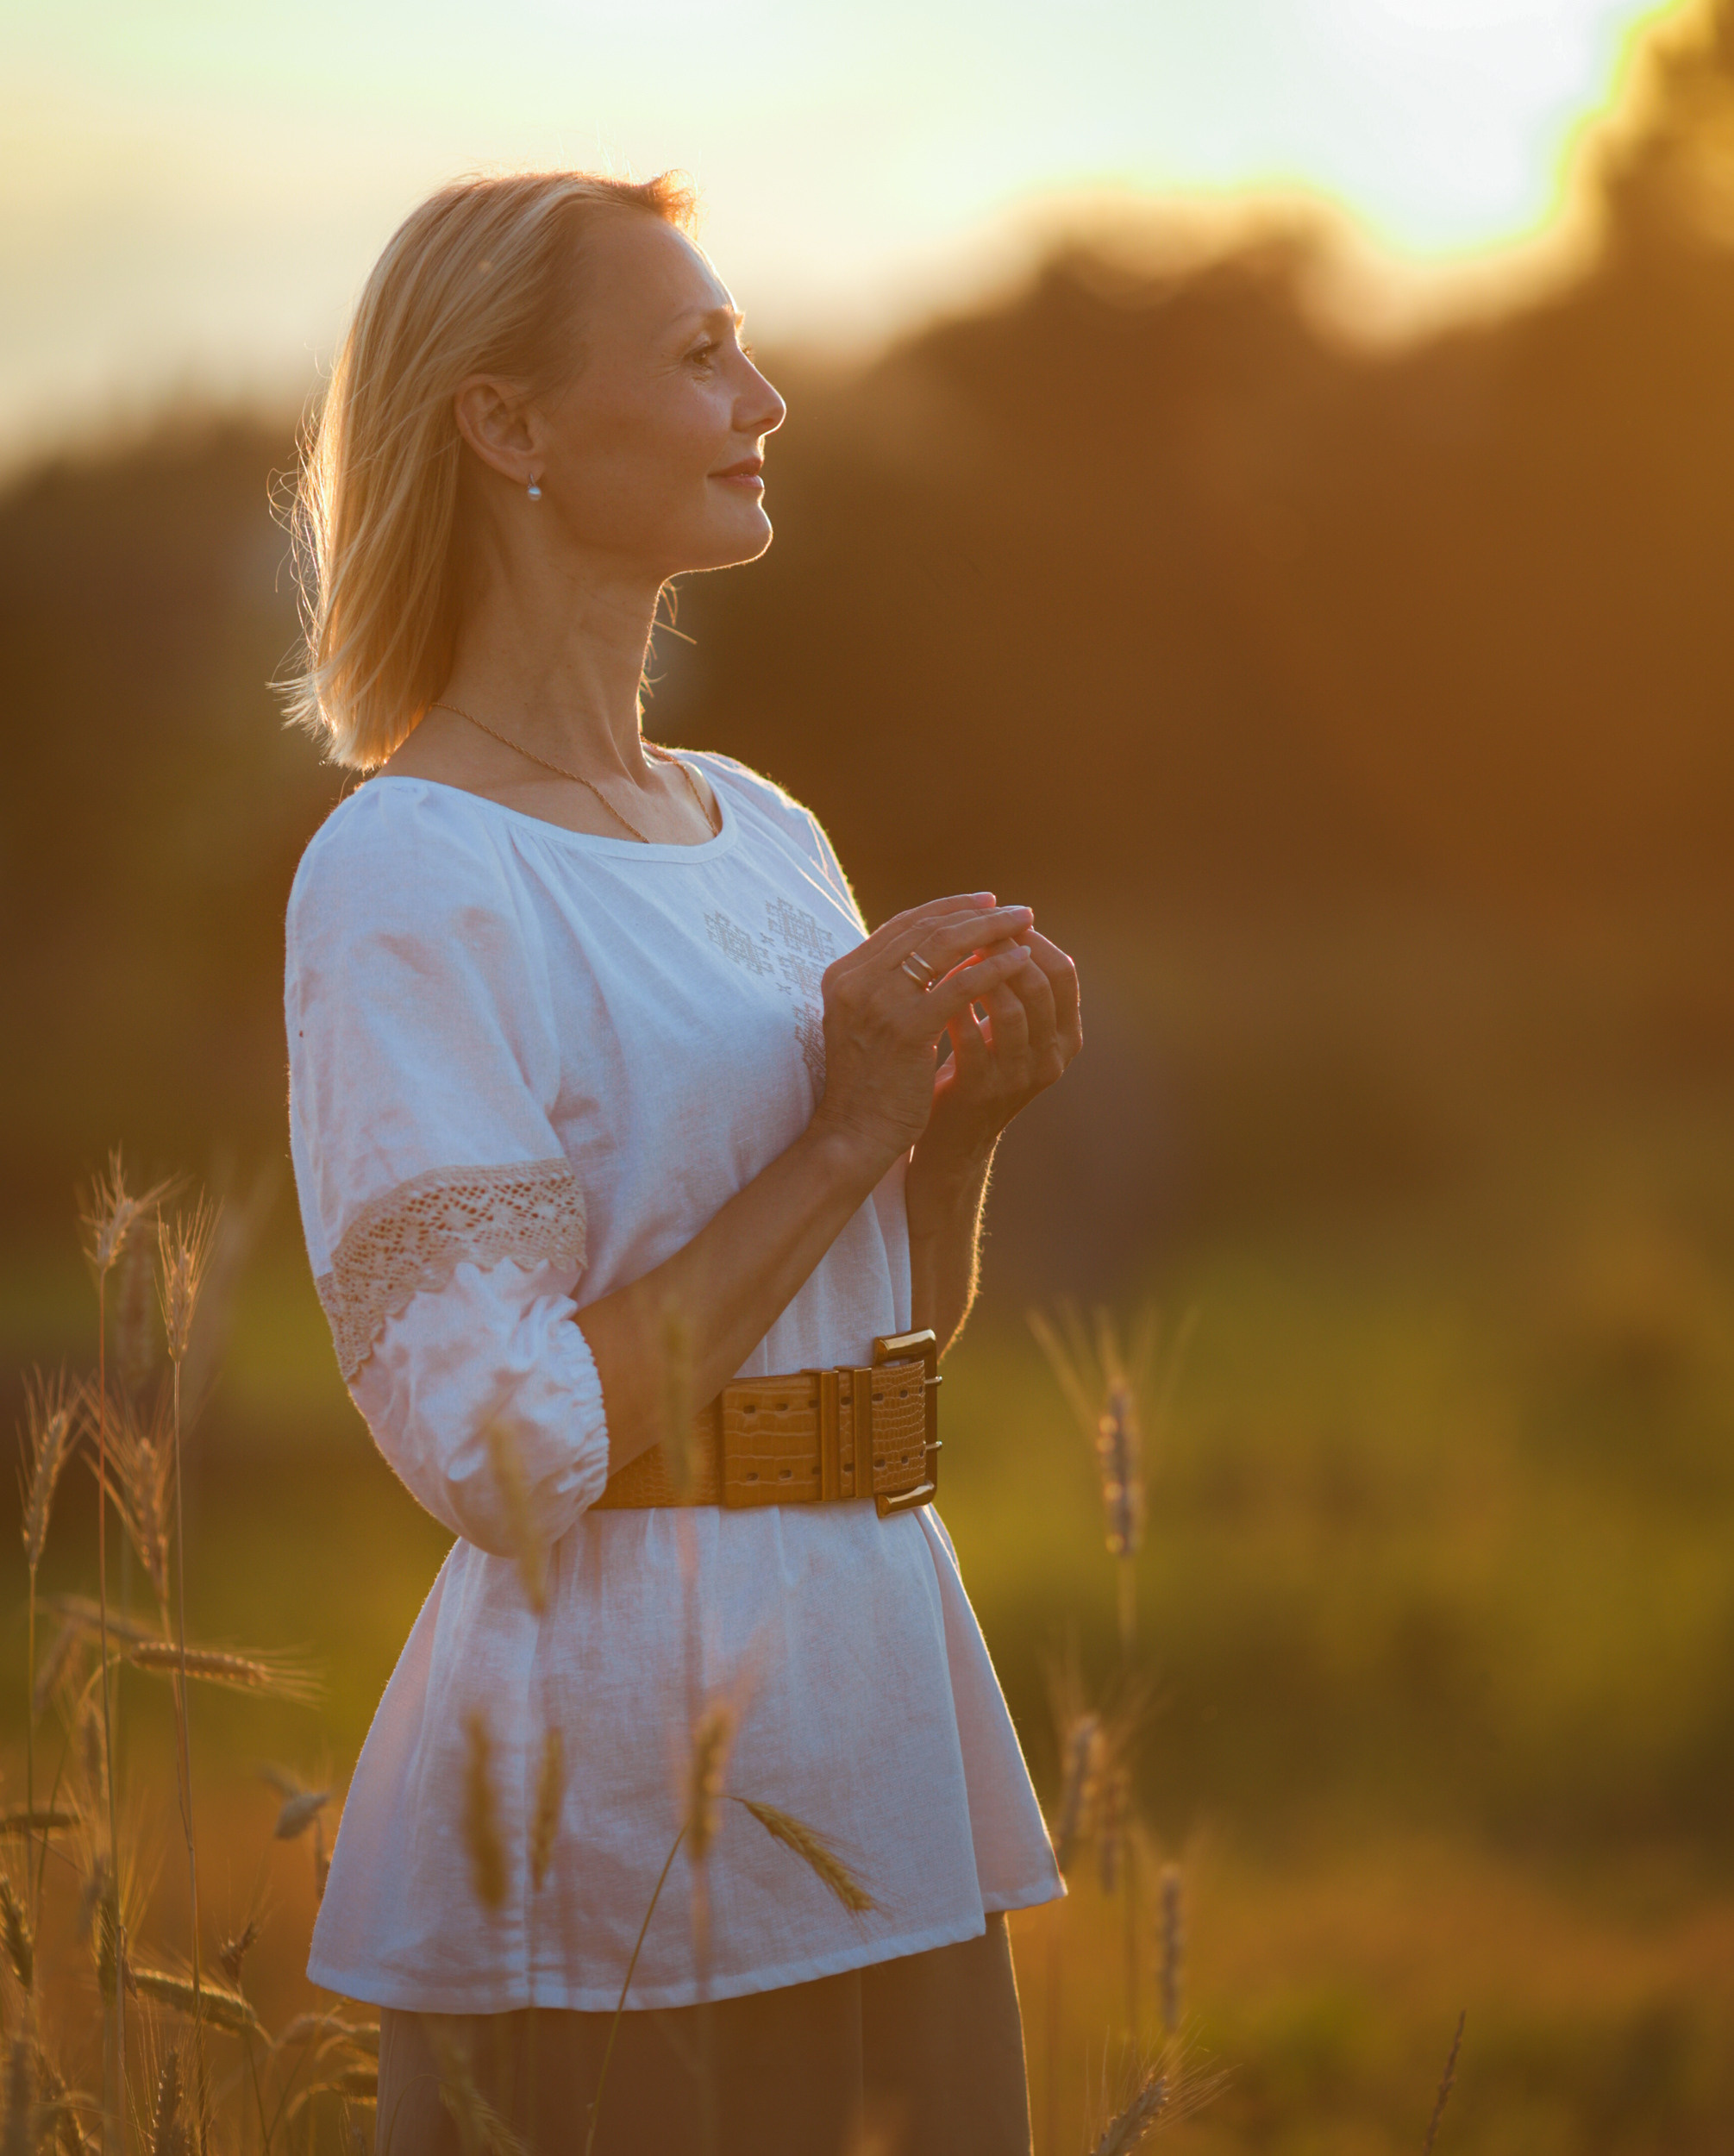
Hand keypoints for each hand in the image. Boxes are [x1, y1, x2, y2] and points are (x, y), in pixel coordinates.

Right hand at [811, 894, 1037, 1174]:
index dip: (949, 909)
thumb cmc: (869, 1082)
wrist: (854, 1133)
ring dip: (991, 931)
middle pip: (925, 929)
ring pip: (944, 947)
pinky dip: (994, 968)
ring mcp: (879, 1002)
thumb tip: (936, 949)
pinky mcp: (907, 1028)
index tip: (986, 903)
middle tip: (1015, 910)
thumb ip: (889, 983)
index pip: (903, 924)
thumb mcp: (868, 1020)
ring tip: (1025, 926)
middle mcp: (856, 980)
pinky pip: (960, 986)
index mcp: (844, 974)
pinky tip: (1020, 961)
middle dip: (976, 914)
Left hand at [920, 927, 1081, 1167]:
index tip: (997, 914)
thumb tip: (1001, 923)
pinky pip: (969, 1035)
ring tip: (948, 952)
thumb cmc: (974, 1072)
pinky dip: (950, 1004)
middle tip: (969, 926)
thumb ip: (1014, 989)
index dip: (1031, 938)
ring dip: (976, 972)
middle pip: (1040, 984)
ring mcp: (1018, 1077)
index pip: (1063, 971)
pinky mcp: (980, 1090)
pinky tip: (929, 988)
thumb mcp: (1007, 1032)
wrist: (950, 1143)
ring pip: (1009, 1007)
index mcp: (1066, 1037)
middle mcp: (1051, 1057)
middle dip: (1002, 947)